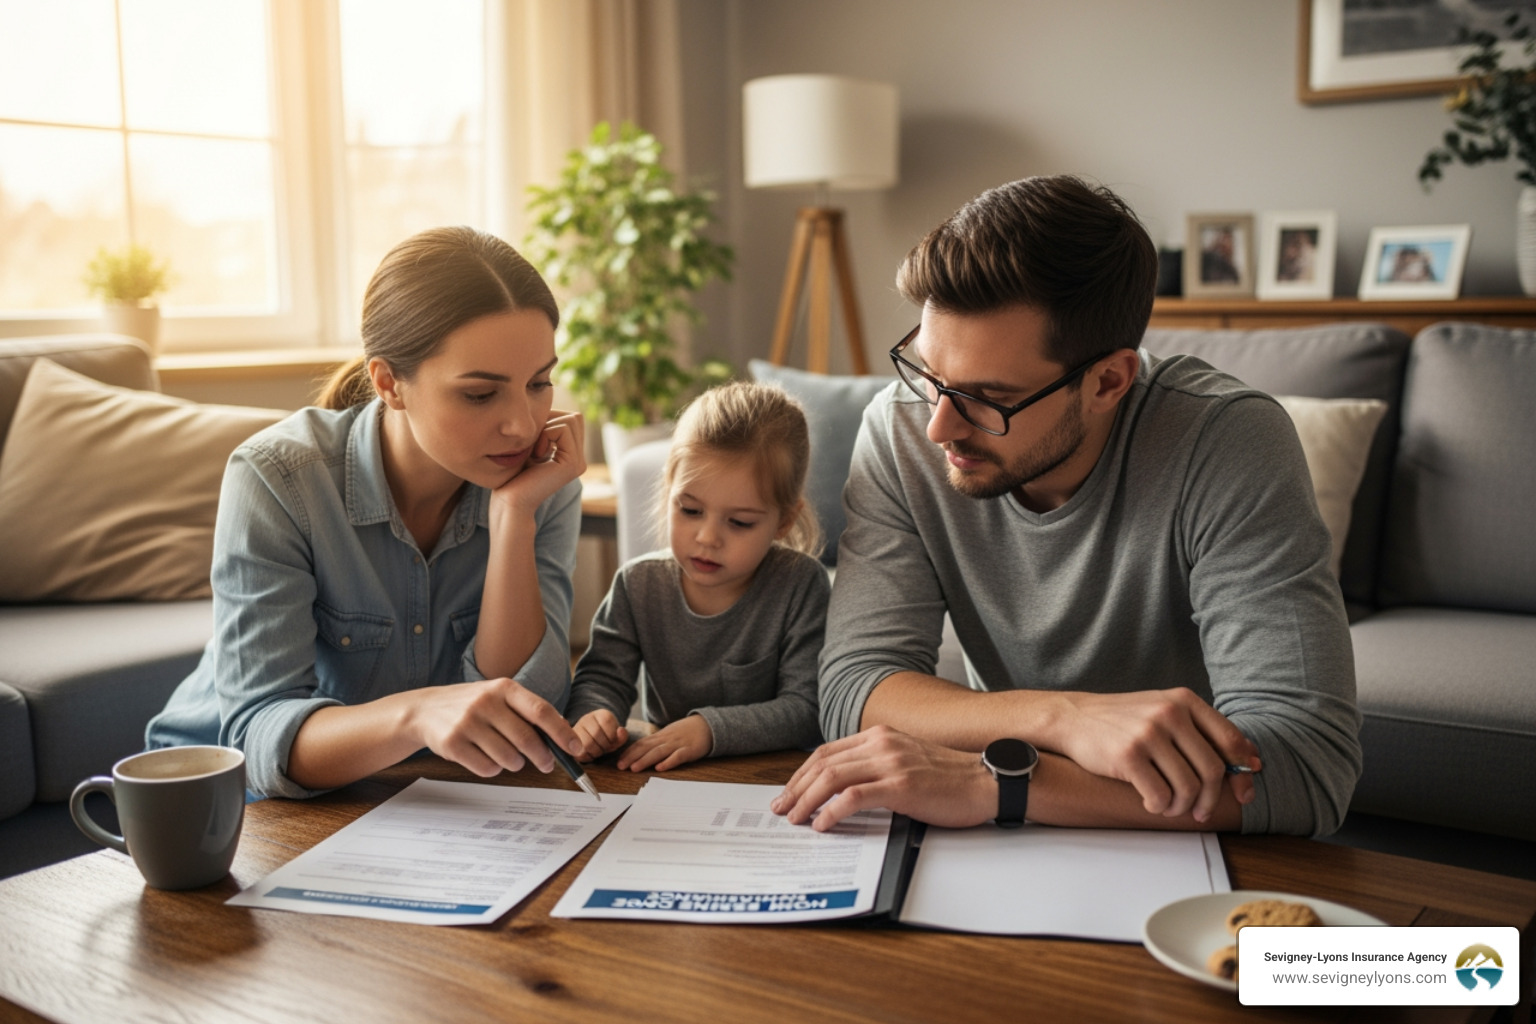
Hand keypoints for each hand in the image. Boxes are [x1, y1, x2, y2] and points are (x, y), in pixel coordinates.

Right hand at [406, 677, 583, 777]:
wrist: (423, 710)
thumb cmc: (471, 705)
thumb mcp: (498, 697)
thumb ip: (526, 712)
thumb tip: (562, 735)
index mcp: (504, 688)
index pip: (541, 711)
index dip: (562, 732)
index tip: (576, 749)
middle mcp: (486, 702)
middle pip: (527, 739)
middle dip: (543, 757)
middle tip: (547, 764)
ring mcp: (467, 722)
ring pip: (508, 758)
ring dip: (515, 764)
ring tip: (509, 757)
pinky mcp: (452, 743)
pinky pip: (487, 768)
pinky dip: (493, 769)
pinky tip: (486, 758)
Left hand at [491, 410, 585, 520]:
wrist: (508, 500)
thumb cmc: (511, 472)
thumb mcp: (530, 444)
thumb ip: (542, 429)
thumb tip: (545, 401)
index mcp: (571, 455)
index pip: (570, 418)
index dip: (549, 419)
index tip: (531, 440)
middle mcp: (579, 459)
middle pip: (575, 416)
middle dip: (551, 421)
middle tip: (533, 443)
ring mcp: (579, 462)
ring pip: (572, 419)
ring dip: (547, 428)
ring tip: (535, 450)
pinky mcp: (573, 464)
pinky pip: (563, 428)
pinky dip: (546, 434)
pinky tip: (536, 454)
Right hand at [572, 710, 628, 762]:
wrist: (591, 740)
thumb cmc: (606, 739)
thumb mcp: (616, 737)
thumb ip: (621, 736)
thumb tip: (621, 731)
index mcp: (601, 714)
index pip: (607, 721)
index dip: (611, 736)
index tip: (611, 740)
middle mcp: (586, 718)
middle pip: (596, 734)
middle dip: (604, 746)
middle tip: (604, 748)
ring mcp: (576, 729)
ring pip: (587, 744)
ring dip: (596, 752)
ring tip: (597, 751)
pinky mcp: (568, 743)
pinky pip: (579, 753)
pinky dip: (587, 757)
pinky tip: (590, 754)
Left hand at [615, 715, 712, 771]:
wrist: (707, 725)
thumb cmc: (686, 732)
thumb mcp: (669, 735)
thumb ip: (656, 743)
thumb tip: (639, 753)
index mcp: (661, 736)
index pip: (642, 743)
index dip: (629, 752)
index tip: (619, 761)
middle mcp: (667, 739)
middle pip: (647, 748)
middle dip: (632, 757)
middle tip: (621, 766)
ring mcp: (678, 744)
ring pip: (659, 752)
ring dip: (646, 760)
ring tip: (634, 768)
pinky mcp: (689, 750)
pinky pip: (678, 756)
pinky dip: (669, 762)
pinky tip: (660, 768)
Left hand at [769, 726, 994, 831]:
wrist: (986, 782)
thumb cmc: (950, 779)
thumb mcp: (906, 761)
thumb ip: (876, 766)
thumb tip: (842, 789)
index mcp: (880, 736)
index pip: (827, 751)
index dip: (802, 773)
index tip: (789, 792)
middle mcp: (882, 743)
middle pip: (823, 763)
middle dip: (796, 788)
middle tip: (782, 808)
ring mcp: (891, 763)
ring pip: (832, 777)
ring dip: (807, 800)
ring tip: (796, 819)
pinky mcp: (901, 786)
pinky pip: (854, 796)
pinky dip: (832, 811)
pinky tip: (823, 824)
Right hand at [1053, 688, 1258, 822]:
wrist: (1074, 718)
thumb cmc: (1124, 720)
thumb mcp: (1164, 711)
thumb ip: (1203, 731)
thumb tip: (1251, 761)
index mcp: (1184, 700)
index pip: (1230, 741)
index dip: (1242, 774)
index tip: (1242, 794)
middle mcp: (1169, 713)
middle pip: (1213, 769)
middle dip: (1210, 799)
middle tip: (1200, 812)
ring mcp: (1148, 733)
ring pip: (1188, 787)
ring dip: (1182, 807)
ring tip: (1170, 807)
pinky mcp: (1128, 755)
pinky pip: (1160, 795)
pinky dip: (1159, 807)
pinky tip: (1151, 803)